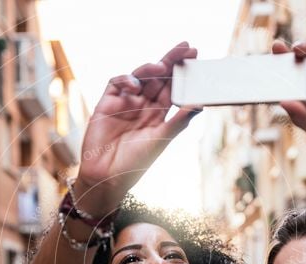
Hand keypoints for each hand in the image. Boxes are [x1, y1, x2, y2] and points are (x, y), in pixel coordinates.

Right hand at [73, 42, 200, 214]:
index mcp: (158, 116)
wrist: (106, 176)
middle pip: (159, 78)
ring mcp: (124, 104)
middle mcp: (143, 107)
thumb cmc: (135, 163)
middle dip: (171, 61)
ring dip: (150, 69)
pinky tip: (135, 85)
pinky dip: (125, 80)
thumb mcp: (160, 141)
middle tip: (187, 46)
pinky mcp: (107, 104)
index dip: (183, 73)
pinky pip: (116, 83)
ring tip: (162, 66)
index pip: (173, 88)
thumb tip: (199, 105)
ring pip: (139, 78)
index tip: (196, 57)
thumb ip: (178, 122)